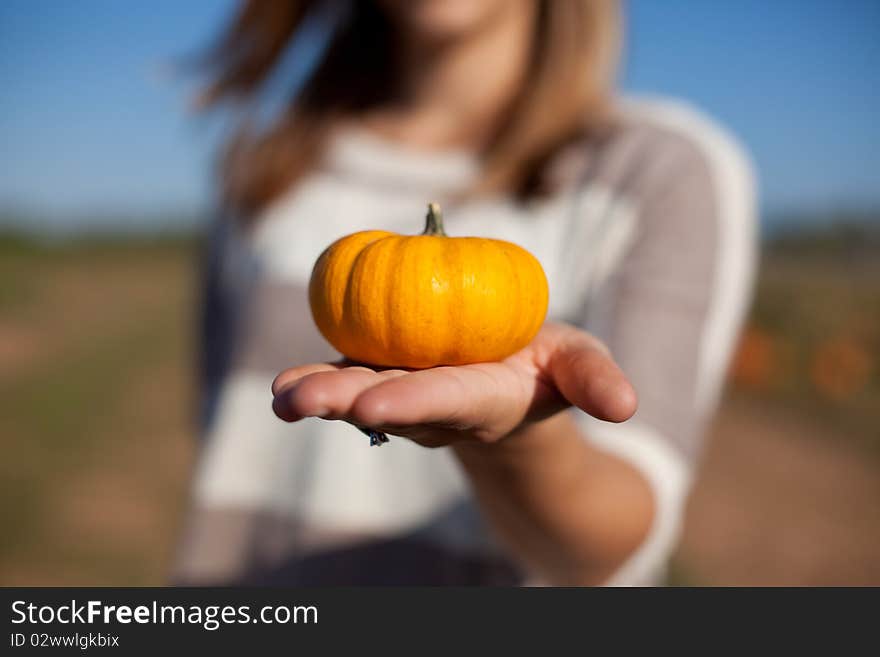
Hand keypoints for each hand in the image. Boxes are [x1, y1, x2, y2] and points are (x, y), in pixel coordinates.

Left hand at [271, 322, 635, 447]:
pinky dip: (317, 378)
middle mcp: (435, 406)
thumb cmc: (545, 373)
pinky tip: (283, 384)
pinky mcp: (384, 377)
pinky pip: (350, 375)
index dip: (413, 402)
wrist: (511, 388)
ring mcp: (405, 395)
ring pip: (358, 393)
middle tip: (297, 401)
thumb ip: (596, 381)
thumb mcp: (579, 366)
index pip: (448, 400)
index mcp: (483, 398)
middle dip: (343, 403)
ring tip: (280, 395)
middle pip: (387, 402)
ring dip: (317, 394)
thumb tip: (627, 405)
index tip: (372, 407)